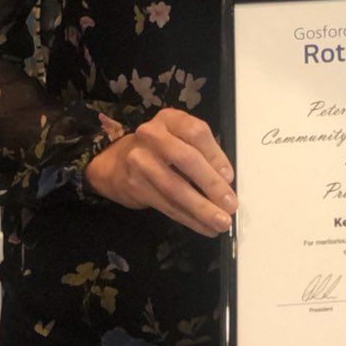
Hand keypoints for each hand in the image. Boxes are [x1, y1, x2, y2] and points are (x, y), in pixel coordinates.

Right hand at [84, 107, 236, 237]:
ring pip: (176, 189)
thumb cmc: (158, 148)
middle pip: (186, 160)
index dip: (216, 155)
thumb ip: (201, 151)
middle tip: (230, 204)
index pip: (196, 133)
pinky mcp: (135, 187)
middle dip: (211, 184)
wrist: (114, 163)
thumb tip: (225, 180)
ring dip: (201, 209)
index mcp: (170, 119)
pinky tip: (204, 227)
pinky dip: (188, 218)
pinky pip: (166, 205)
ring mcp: (140, 162)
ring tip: (221, 222)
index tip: (230, 177)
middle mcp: (152, 136)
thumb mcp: (178, 137)